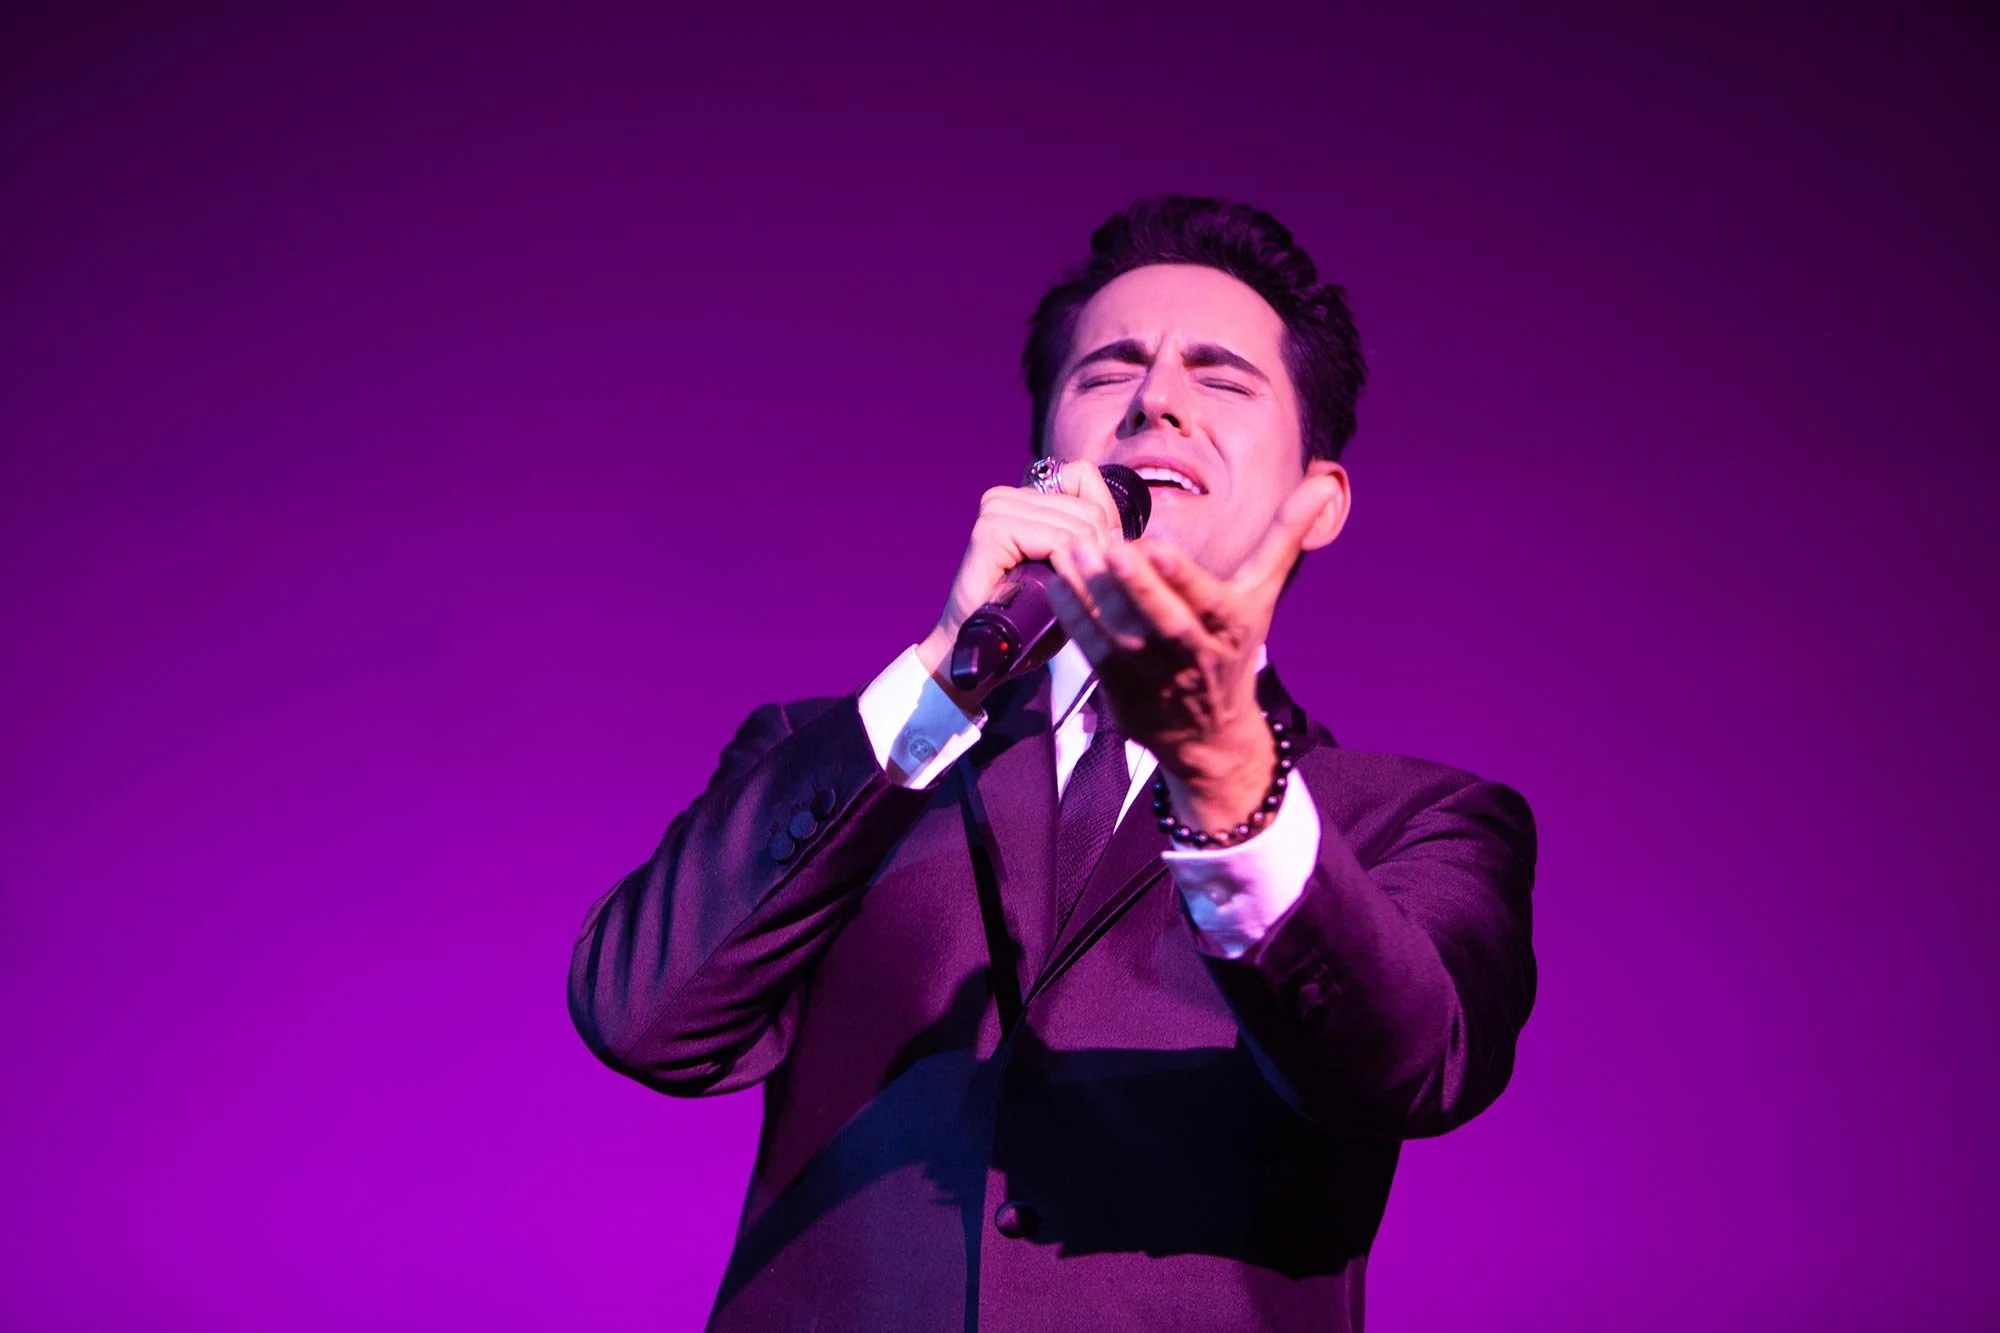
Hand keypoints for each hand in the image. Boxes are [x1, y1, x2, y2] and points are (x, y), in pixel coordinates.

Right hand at [916, 459, 1121, 711]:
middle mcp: (1008, 496)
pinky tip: (1064, 593)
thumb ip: (1094, 543)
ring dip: (1090, 567)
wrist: (985, 655)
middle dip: (1103, 553)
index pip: (1085, 478)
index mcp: (1025, 497)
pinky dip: (1070, 570)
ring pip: (1077, 525)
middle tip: (1094, 591)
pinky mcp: (992, 532)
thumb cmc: (1029, 621)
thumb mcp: (1071, 574)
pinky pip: (1057, 541)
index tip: (1101, 564)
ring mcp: (997, 510)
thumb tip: (1133, 533)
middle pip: (1088, 507)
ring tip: (1081, 597)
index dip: (1107, 522)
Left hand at [1046, 472, 1342, 832]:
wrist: (1209, 734)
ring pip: (1123, 635)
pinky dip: (1074, 619)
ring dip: (1095, 596)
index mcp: (1231, 625)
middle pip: (1165, 622)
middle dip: (1138, 588)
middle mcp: (1194, 654)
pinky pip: (1094, 651)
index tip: (1160, 550)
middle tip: (1108, 549)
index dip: (1185, 579)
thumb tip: (1325, 481)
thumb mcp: (1262, 594)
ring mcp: (1154, 675)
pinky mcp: (1120, 689)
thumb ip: (1285, 535)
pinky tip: (1056, 584)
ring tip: (1072, 554)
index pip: (1209, 601)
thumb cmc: (1232, 647)